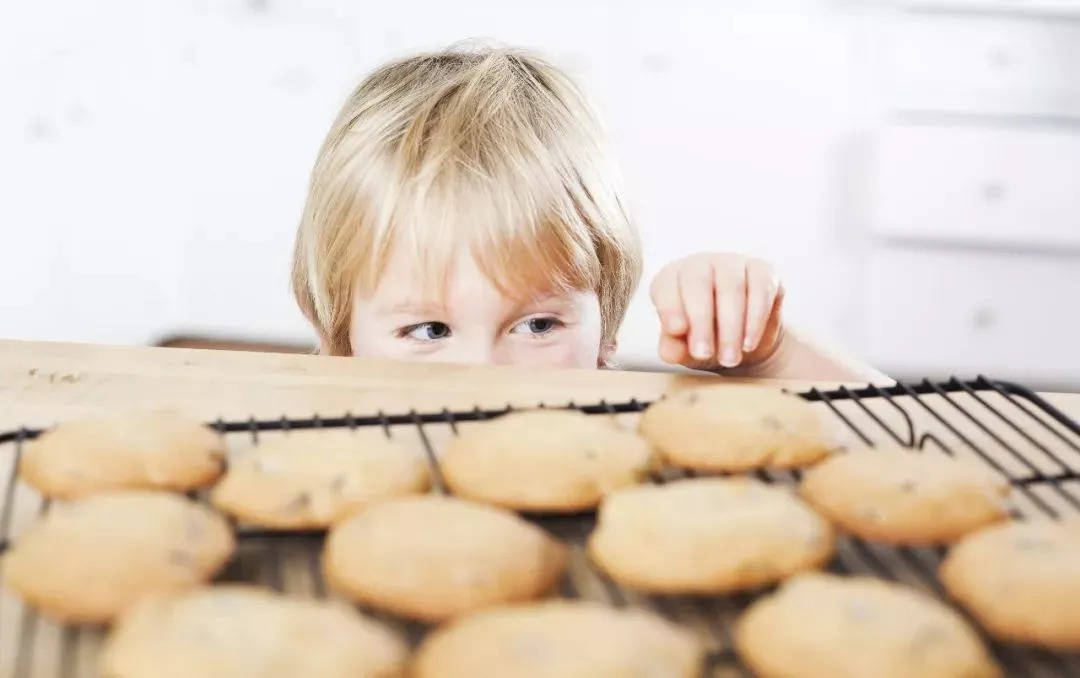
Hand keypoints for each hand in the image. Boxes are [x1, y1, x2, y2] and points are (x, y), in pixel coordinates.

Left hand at [649, 253, 783, 370]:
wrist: (745, 340)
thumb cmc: (706, 338)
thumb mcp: (685, 347)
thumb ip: (674, 347)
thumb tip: (668, 352)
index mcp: (671, 278)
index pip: (666, 286)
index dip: (670, 306)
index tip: (677, 330)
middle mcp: (700, 264)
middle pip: (698, 283)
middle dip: (701, 320)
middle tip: (704, 353)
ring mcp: (732, 263)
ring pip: (732, 287)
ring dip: (731, 327)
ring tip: (729, 358)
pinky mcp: (763, 270)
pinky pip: (761, 289)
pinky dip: (755, 319)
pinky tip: (749, 343)